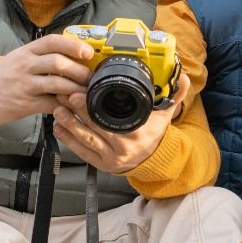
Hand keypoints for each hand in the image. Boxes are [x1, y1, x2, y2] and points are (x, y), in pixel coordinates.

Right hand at [0, 35, 93, 122]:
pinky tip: (73, 106)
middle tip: (91, 76)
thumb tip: (77, 55)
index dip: (73, 45)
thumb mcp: (23, 56)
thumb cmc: (8, 73)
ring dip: (76, 89)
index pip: (52, 42)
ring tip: (86, 92)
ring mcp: (26, 84)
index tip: (88, 52)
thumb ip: (45, 55)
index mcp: (28, 50)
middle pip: (57, 63)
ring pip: (56, 84)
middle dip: (79, 70)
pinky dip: (65, 105)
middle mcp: (26, 65)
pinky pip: (51, 104)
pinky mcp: (26, 103)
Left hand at [51, 73, 187, 172]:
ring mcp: (110, 159)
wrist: (155, 160)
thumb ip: (175, 94)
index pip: (109, 119)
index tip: (79, 92)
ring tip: (57, 108)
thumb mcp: (166, 114)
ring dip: (68, 124)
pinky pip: (81, 153)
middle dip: (75, 111)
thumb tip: (184, 77)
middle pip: (93, 128)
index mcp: (136, 134)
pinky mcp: (101, 165)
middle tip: (63, 95)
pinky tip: (58, 127)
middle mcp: (122, 148)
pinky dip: (68, 140)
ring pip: (84, 140)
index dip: (91, 107)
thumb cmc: (155, 133)